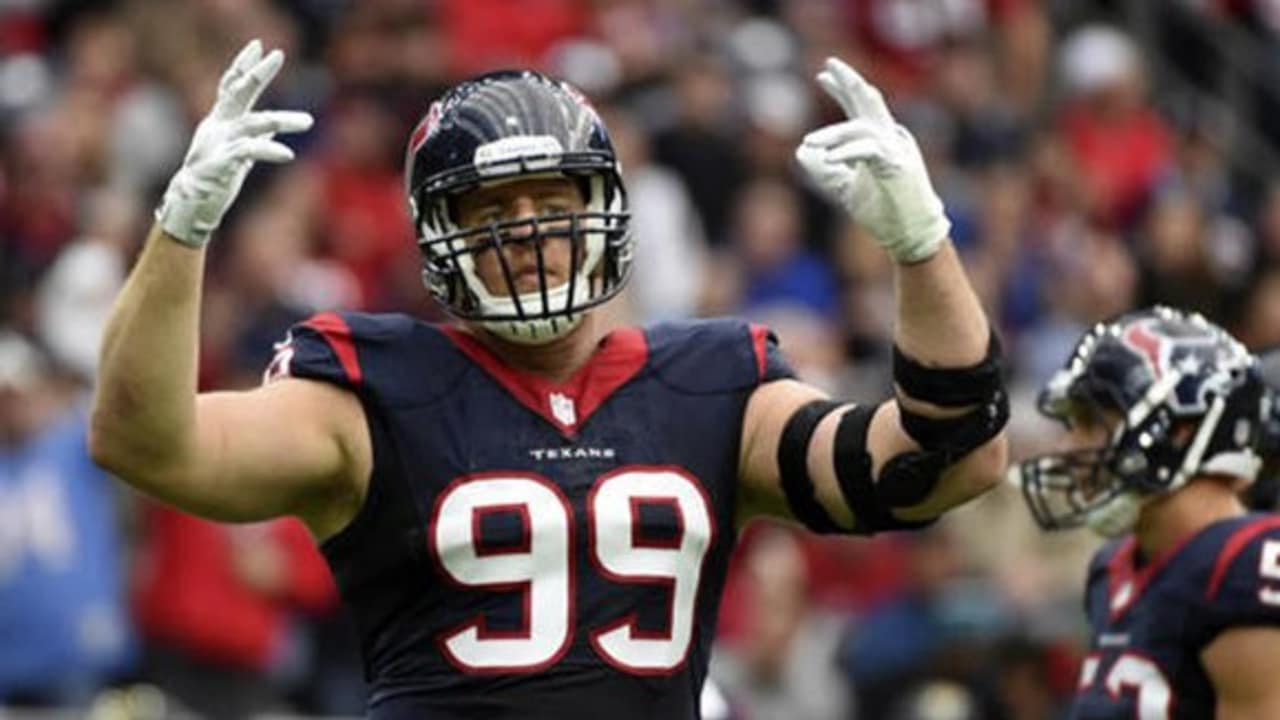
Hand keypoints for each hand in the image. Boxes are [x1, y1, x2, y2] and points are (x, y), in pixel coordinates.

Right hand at [156, 39, 313, 246]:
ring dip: (281, 120)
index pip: (231, 86)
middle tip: (278, 55)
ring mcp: (217, 144)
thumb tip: (272, 129)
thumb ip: (254, 138)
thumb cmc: (215, 179)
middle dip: (257, 73)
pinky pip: (247, 152)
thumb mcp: (238, 154)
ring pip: (252, 124)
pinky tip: (288, 154)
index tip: (258, 46)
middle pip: (238, 92)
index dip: (243, 66)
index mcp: (220, 122)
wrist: (190, 206)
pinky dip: (268, 150)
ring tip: (307, 121)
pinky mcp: (219, 164)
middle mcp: (217, 127)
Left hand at [795, 58, 949, 263]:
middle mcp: (889, 139)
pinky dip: (848, 152)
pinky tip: (829, 158)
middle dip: (849, 82)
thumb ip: (824, 169)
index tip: (823, 75)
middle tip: (829, 65)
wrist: (909, 236)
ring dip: (834, 134)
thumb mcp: (844, 187)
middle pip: (869, 102)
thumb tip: (799, 152)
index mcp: (878, 141)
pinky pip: (871, 150)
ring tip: (809, 143)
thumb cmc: (882, 210)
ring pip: (864, 127)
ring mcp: (897, 150)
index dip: (843, 89)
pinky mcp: (899, 166)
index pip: (859, 107)